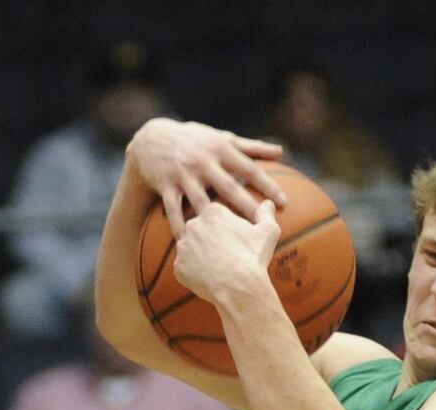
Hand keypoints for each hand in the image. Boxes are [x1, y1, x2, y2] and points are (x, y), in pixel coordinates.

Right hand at [127, 118, 286, 236]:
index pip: (249, 168)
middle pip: (228, 187)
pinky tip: (188, 243)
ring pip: (200, 201)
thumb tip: (281, 152)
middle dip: (245, 206)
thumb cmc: (196, 141)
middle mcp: (203, 162)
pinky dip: (179, 226)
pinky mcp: (166, 185)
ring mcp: (184, 175)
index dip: (267, 184)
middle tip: (261, 225)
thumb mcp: (222, 138)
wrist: (152, 138)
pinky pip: (173, 209)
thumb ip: (252, 147)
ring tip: (225, 241)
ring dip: (212, 220)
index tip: (283, 202)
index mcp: (221, 150)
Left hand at [173, 200, 281, 305]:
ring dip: (201, 256)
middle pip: (200, 230)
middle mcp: (193, 224)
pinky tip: (209, 278)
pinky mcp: (178, 266)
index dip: (226, 228)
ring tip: (218, 267)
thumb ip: (265, 214)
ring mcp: (183, 246)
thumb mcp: (268, 231)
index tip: (234, 239)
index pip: (215, 215)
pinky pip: (185, 268)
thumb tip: (268, 203)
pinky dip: (195, 273)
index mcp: (212, 211)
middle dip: (210, 240)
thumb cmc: (254, 257)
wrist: (239, 287)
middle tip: (226, 254)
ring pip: (191, 249)